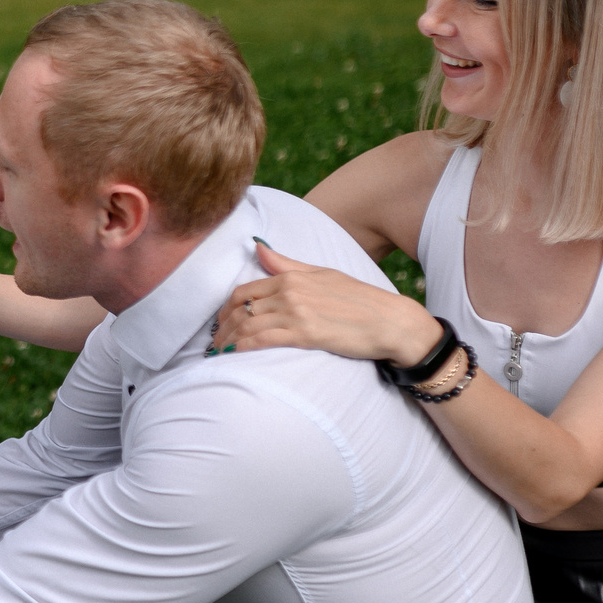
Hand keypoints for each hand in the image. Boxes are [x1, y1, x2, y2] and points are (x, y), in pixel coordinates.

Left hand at [211, 243, 442, 364]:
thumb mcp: (322, 274)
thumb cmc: (358, 299)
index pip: (245, 291)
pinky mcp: (304, 334)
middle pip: (240, 308)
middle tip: (214, 340)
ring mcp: (296, 312)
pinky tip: (231, 356)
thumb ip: (286, 264)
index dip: (226, 308)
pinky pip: (261, 340)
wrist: (389, 321)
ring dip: (227, 340)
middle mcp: (289, 292)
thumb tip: (258, 247)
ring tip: (218, 352)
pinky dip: (241, 348)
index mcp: (292, 277)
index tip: (220, 321)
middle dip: (222, 326)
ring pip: (246, 326)